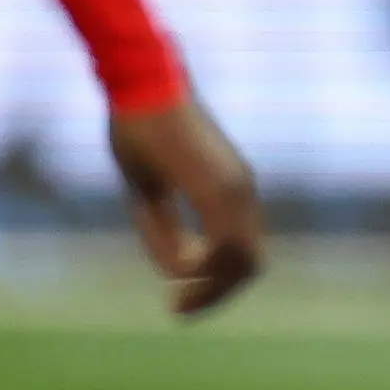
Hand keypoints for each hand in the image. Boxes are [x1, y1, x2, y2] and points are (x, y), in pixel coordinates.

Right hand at [107, 91, 263, 318]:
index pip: (243, 254)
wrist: (142, 79)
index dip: (217, 284)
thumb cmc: (140, 126)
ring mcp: (235, 189)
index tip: (179, 297)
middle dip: (217, 295)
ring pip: (242, 262)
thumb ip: (162, 227)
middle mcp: (242, 192)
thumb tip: (177, 269)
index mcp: (231, 191)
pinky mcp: (218, 186)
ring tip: (179, 303)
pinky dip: (206, 270)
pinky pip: (225, 245)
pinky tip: (178, 276)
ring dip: (213, 289)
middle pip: (248, 266)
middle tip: (179, 310)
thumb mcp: (147, 188)